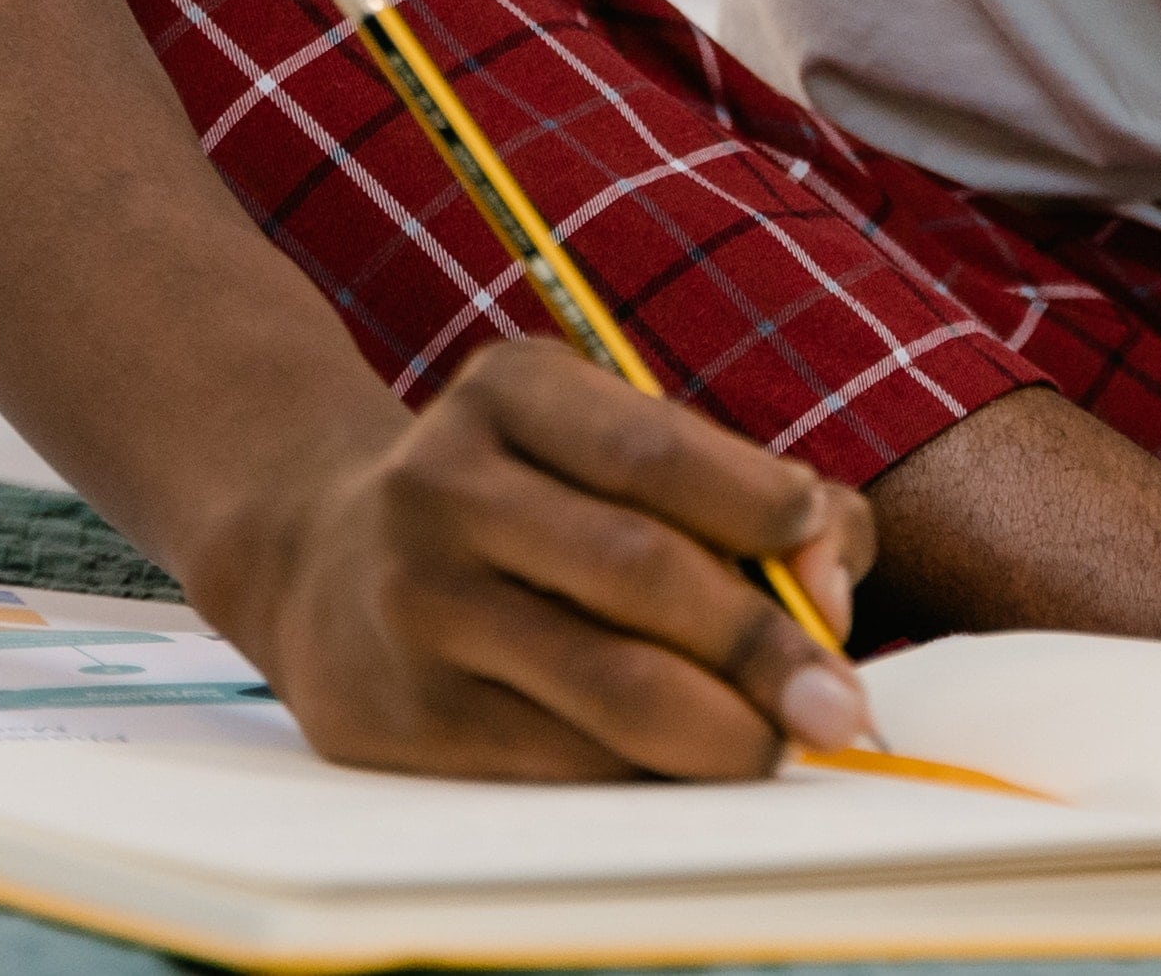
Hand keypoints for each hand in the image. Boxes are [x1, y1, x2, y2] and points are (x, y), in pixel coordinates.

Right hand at [189, 340, 881, 779]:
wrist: (323, 556)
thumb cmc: (538, 499)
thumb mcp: (622, 445)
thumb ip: (759, 494)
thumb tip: (828, 595)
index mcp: (510, 393)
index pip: (650, 448)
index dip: (753, 502)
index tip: (814, 544)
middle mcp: (443, 488)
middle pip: (637, 571)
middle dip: (760, 646)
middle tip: (837, 706)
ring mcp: (412, 606)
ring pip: (602, 681)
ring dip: (718, 728)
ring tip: (779, 745)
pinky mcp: (398, 716)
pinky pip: (557, 756)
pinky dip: (644, 768)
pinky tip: (685, 763)